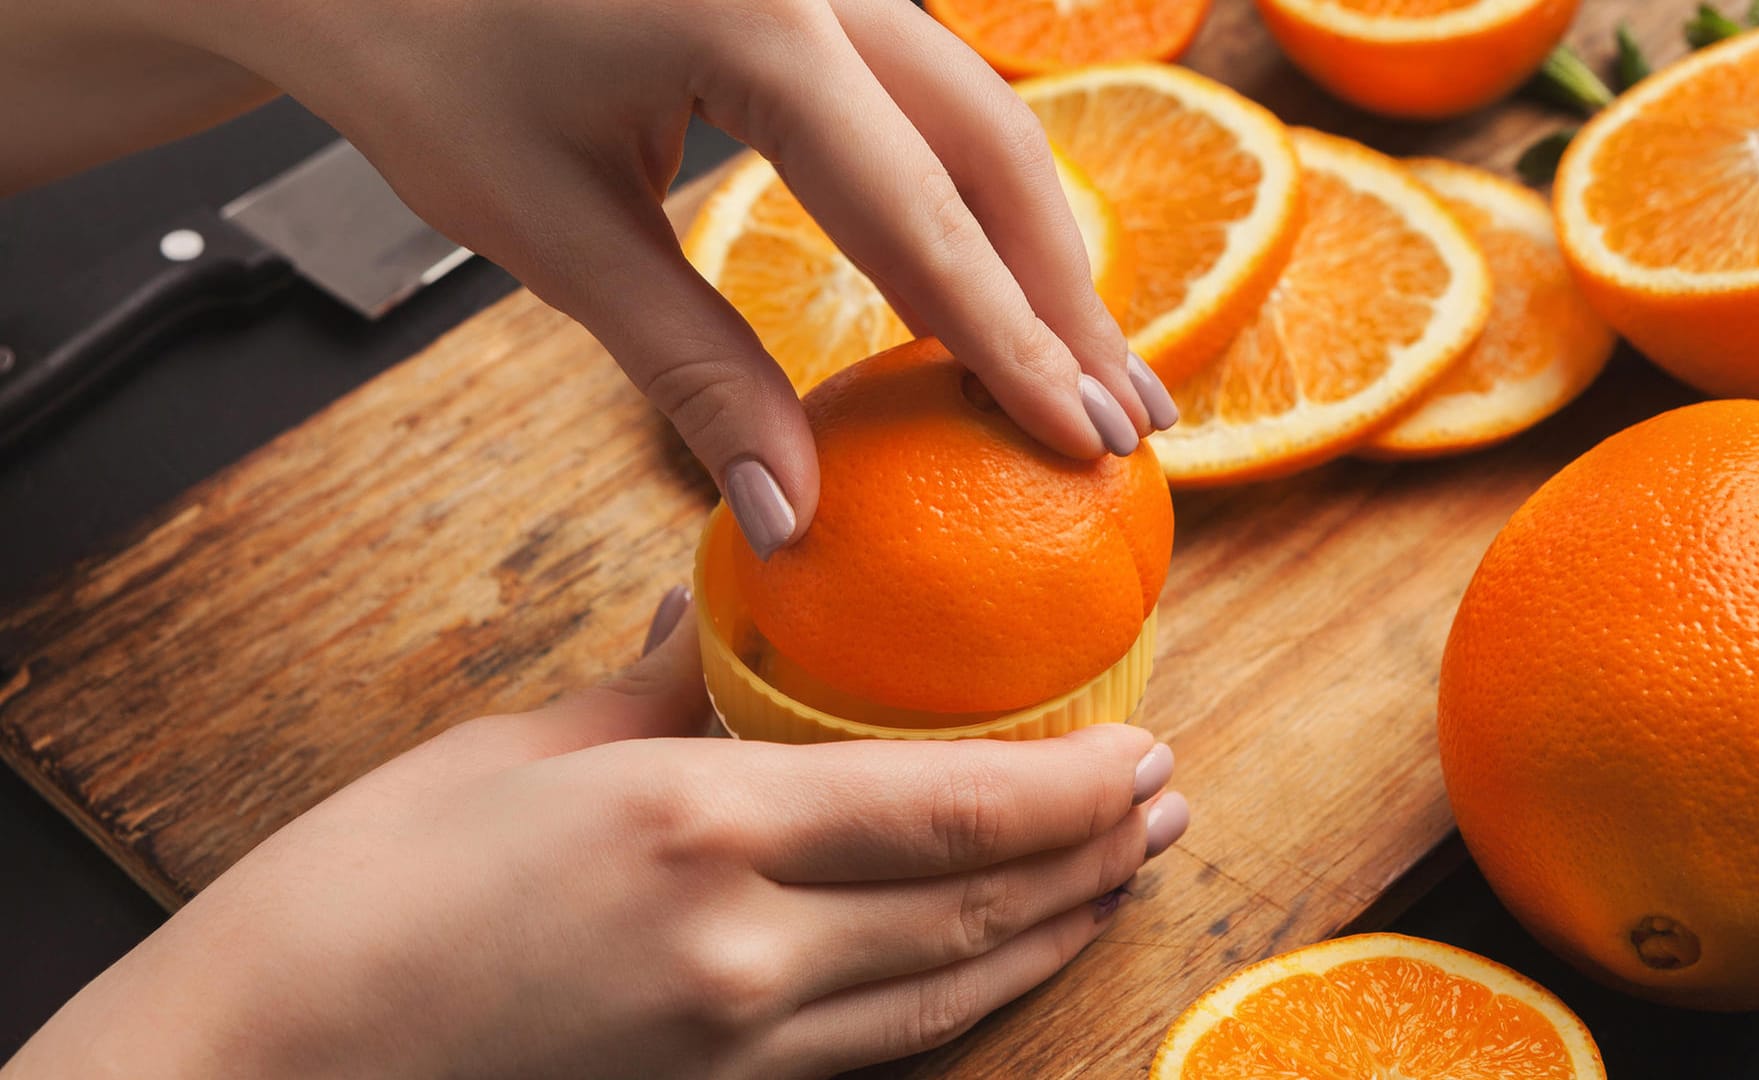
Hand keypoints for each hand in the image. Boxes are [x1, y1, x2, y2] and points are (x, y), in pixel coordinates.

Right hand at [7, 589, 1188, 1078]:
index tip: (1143, 745)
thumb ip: (667, 689)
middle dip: (1093, 856)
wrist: (261, 1065)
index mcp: (695, 827)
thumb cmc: (361, 892)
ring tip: (1122, 878)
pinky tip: (1000, 960)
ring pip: (948, 988)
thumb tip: (741, 621)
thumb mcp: (524, 751)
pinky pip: (883, 1048)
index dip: (1070, 785)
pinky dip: (966, 997)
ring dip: (1053, 930)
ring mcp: (733, 1046)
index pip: (943, 806)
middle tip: (1169, 803)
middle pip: (973, 903)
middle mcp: (740, 950)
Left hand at [134, 0, 1181, 556]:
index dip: (1008, 342)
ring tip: (1089, 372)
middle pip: (994, 146)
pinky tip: (1001, 282)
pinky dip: (972, 197)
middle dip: (1064, 297)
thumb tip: (793, 517)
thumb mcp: (556, 232)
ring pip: (979, 110)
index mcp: (757, 20)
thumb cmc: (423, 65)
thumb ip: (693, 371)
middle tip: (1125, 425)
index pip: (920, 214)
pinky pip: (927, 93)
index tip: (1082, 442)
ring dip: (1039, 246)